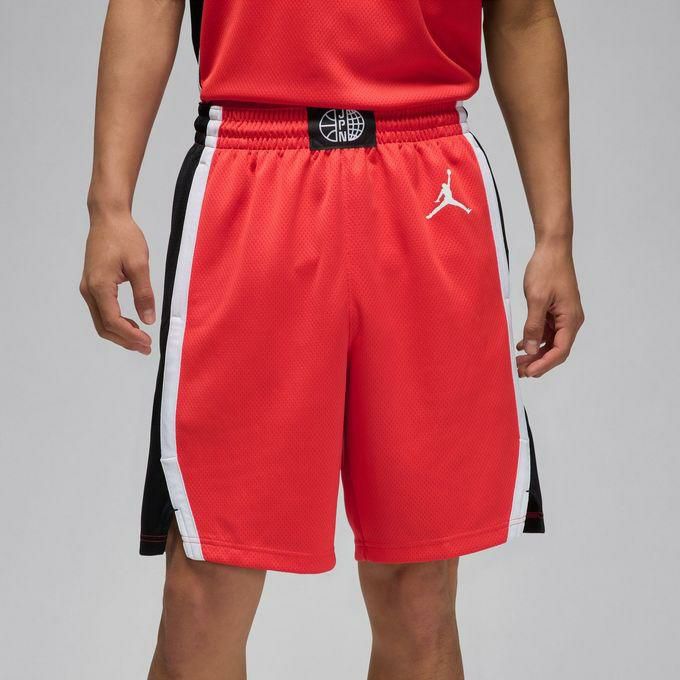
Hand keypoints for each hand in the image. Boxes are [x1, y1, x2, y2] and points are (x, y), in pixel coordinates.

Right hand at [80, 210, 154, 353]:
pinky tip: (132, 324)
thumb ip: (144, 294)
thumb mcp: (140, 265)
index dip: (130, 336)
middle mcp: (89, 291)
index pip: (113, 322)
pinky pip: (101, 311)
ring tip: (141, 340)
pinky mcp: (92, 285)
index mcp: (99, 287)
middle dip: (125, 341)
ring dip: (120, 334)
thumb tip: (149, 320)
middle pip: (104, 327)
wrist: (108, 218)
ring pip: (101, 321)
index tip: (148, 343)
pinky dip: (116, 322)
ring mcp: (88, 288)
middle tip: (147, 348)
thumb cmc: (124, 237)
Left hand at [517, 243, 583, 377]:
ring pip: (550, 342)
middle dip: (539, 362)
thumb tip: (530, 349)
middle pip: (556, 350)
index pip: (560, 350)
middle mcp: (571, 320)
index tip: (529, 372)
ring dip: (535, 353)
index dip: (544, 364)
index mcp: (570, 319)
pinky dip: (534, 340)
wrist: (552, 248)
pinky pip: (546, 331)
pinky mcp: (556, 311)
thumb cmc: (547, 269)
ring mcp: (564, 316)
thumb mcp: (536, 298)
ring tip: (518, 362)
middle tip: (520, 372)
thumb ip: (533, 325)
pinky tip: (521, 346)